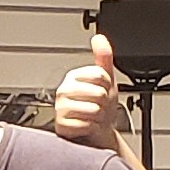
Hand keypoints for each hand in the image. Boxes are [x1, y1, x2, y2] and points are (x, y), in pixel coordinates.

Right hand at [52, 34, 127, 153]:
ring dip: (99, 117)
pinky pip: (86, 125)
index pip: (100, 75)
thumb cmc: (100, 106)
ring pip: (93, 110)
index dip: (108, 85)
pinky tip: (87, 126)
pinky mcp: (61, 125)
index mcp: (73, 77)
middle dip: (104, 103)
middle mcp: (64, 90)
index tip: (103, 90)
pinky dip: (92, 128)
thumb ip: (103, 57)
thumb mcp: (106, 79)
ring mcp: (60, 108)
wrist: (96, 132)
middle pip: (98, 93)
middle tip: (99, 106)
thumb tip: (98, 38)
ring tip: (93, 116)